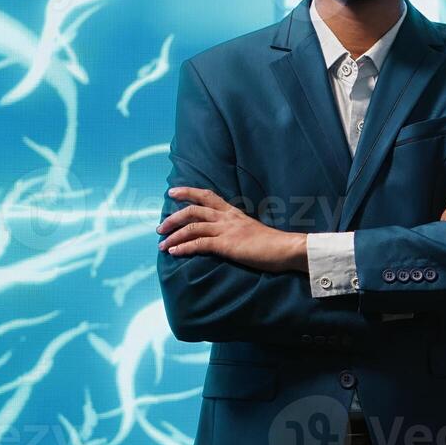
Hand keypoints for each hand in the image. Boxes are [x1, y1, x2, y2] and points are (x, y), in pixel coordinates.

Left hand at [157, 187, 303, 271]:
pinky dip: (183, 247)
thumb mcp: (250, 230)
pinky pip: (199, 243)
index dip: (188, 192)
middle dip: (173, 218)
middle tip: (160, 227)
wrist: (285, 249)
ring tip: (162, 244)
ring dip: (174, 236)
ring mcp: (226, 230)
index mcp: (232, 212)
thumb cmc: (271, 243)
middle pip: (193, 210)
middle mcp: (226, 218)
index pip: (207, 196)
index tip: (172, 192)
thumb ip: (235, 229)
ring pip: (192, 227)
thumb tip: (223, 236)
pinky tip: (174, 252)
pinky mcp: (226, 244)